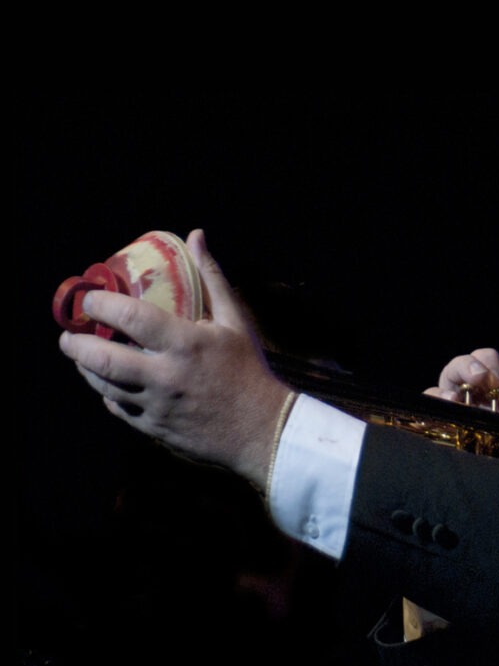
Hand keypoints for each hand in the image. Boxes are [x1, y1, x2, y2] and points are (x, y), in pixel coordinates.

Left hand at [57, 229, 292, 491]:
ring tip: (83, 357)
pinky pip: (118, 409)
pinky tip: (112, 384)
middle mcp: (167, 375)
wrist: (263, 429)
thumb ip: (212, 278)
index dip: (100, 304)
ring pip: (103, 385)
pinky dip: (108, 393)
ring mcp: (158, 405)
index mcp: (186, 344)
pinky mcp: (156, 428)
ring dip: (86, 368)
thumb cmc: (249, 370)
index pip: (129, 317)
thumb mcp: (236, 321)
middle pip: (101, 358)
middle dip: (75, 343)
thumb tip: (196, 236)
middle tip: (69, 335)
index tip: (90, 298)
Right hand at [424, 348, 498, 481]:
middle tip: (492, 382)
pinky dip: (439, 394)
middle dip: (488, 362)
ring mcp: (452, 411)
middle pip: (481, 361)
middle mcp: (478, 405)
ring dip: (465, 368)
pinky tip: (450, 404)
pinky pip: (430, 397)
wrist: (475, 518)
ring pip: (454, 371)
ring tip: (475, 384)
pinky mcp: (431, 424)